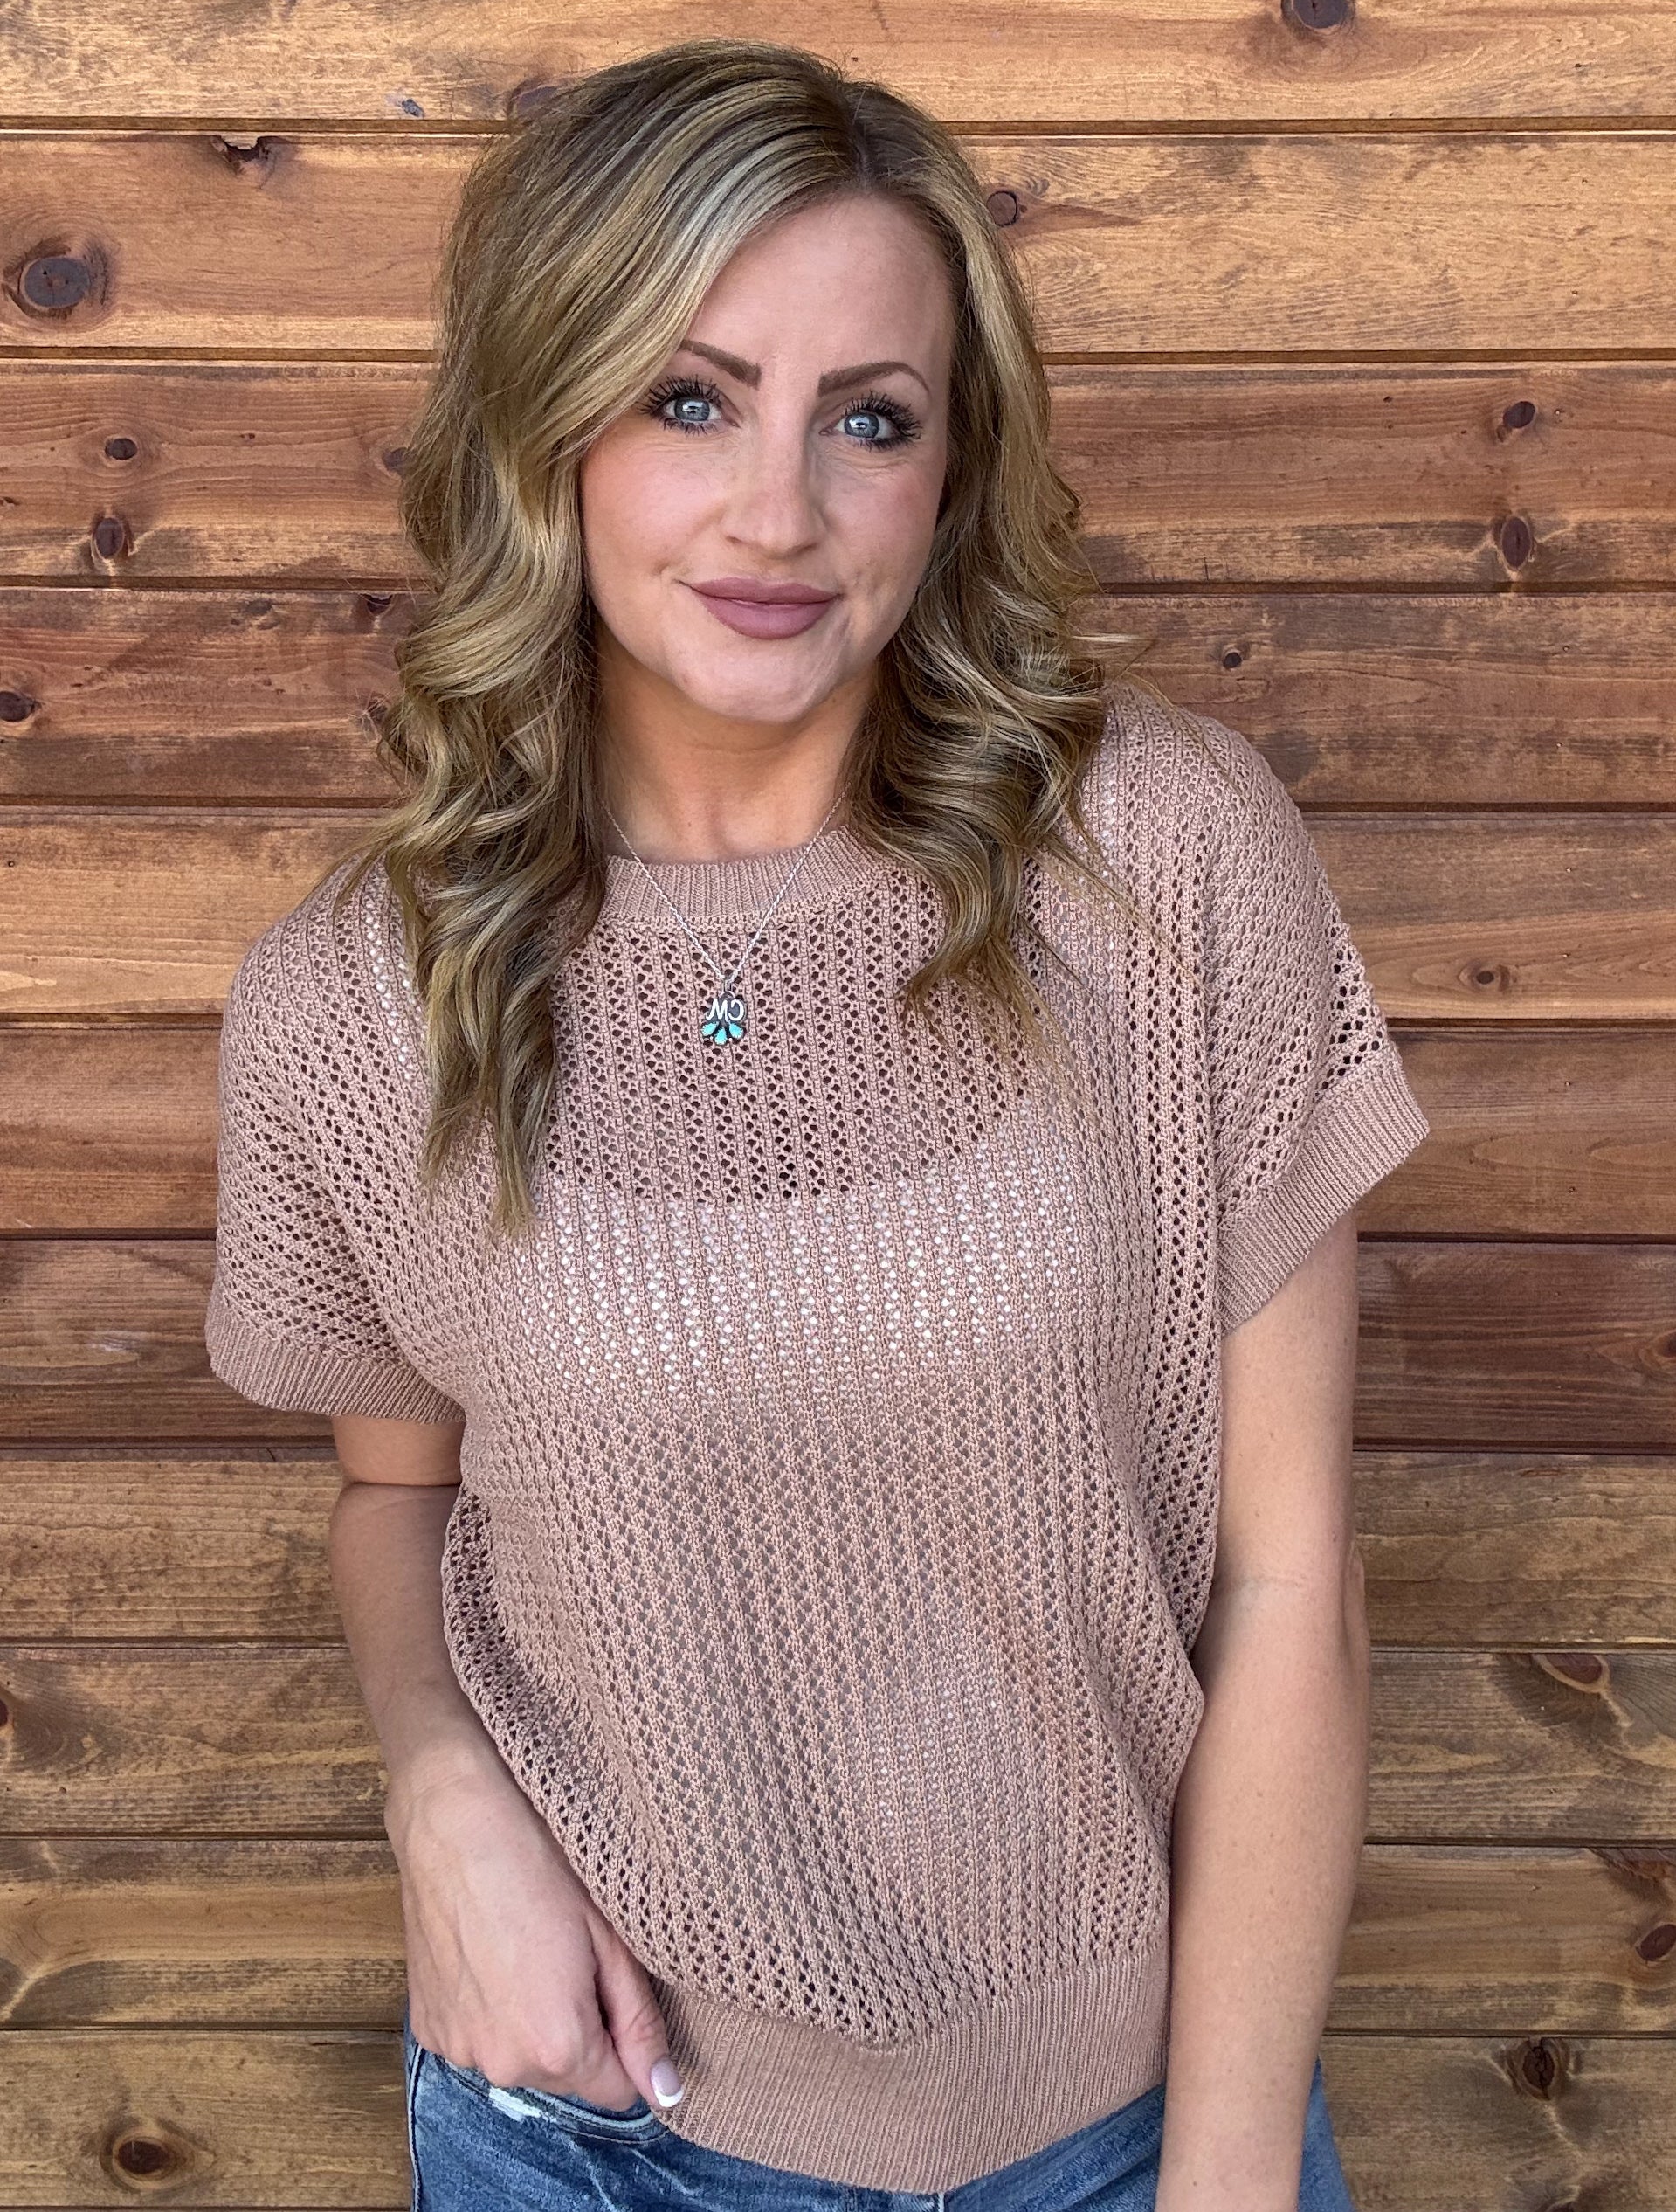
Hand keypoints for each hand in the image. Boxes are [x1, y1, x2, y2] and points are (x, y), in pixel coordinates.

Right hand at [387, 1747, 683, 2112]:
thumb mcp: (612, 1939)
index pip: (617, 2092)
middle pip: (565, 2077)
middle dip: (578, 2032)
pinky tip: (488, 1954)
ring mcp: (456, 2047)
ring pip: (518, 2058)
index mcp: (558, 2046)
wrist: (457, 1822)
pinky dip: (487, 2011)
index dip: (626, 2044)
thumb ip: (641, 2024)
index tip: (613, 1988)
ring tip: (526, 1949)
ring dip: (529, 2024)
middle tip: (570, 1955)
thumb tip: (667, 2090)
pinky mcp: (425, 2025)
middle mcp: (502, 2064)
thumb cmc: (543, 1868)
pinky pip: (476, 2038)